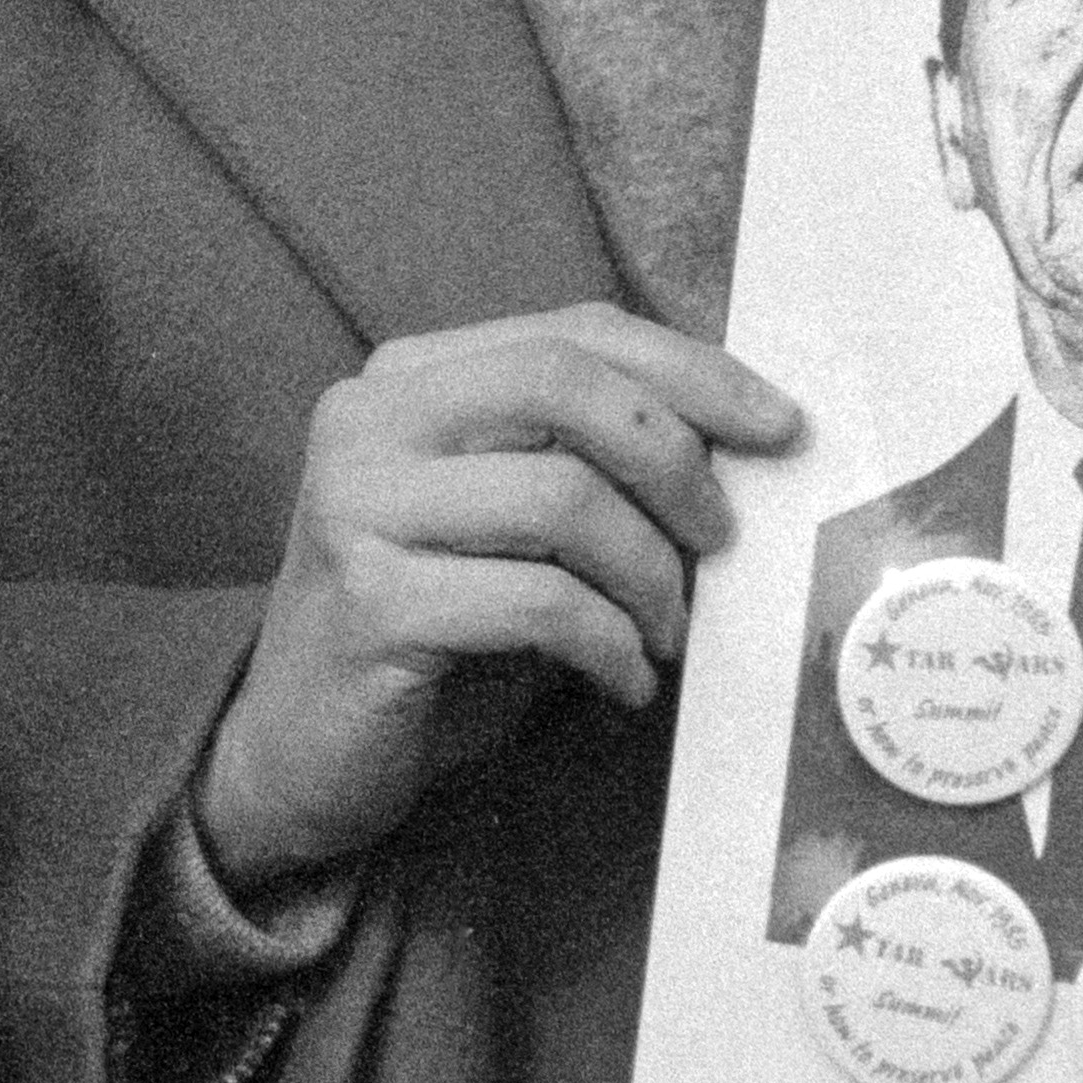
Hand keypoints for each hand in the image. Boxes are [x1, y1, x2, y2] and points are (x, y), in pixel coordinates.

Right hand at [193, 308, 804, 901]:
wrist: (302, 750)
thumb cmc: (431, 632)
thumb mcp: (509, 523)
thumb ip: (584, 461)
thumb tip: (743, 441)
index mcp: (407, 378)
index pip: (573, 332)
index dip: (692, 370)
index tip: (779, 427)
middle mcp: (369, 421)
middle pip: (566, 385)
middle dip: (676, 461)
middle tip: (721, 540)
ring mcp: (357, 506)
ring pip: (562, 497)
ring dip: (650, 575)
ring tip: (665, 631)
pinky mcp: (368, 602)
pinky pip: (539, 602)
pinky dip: (610, 645)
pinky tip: (623, 682)